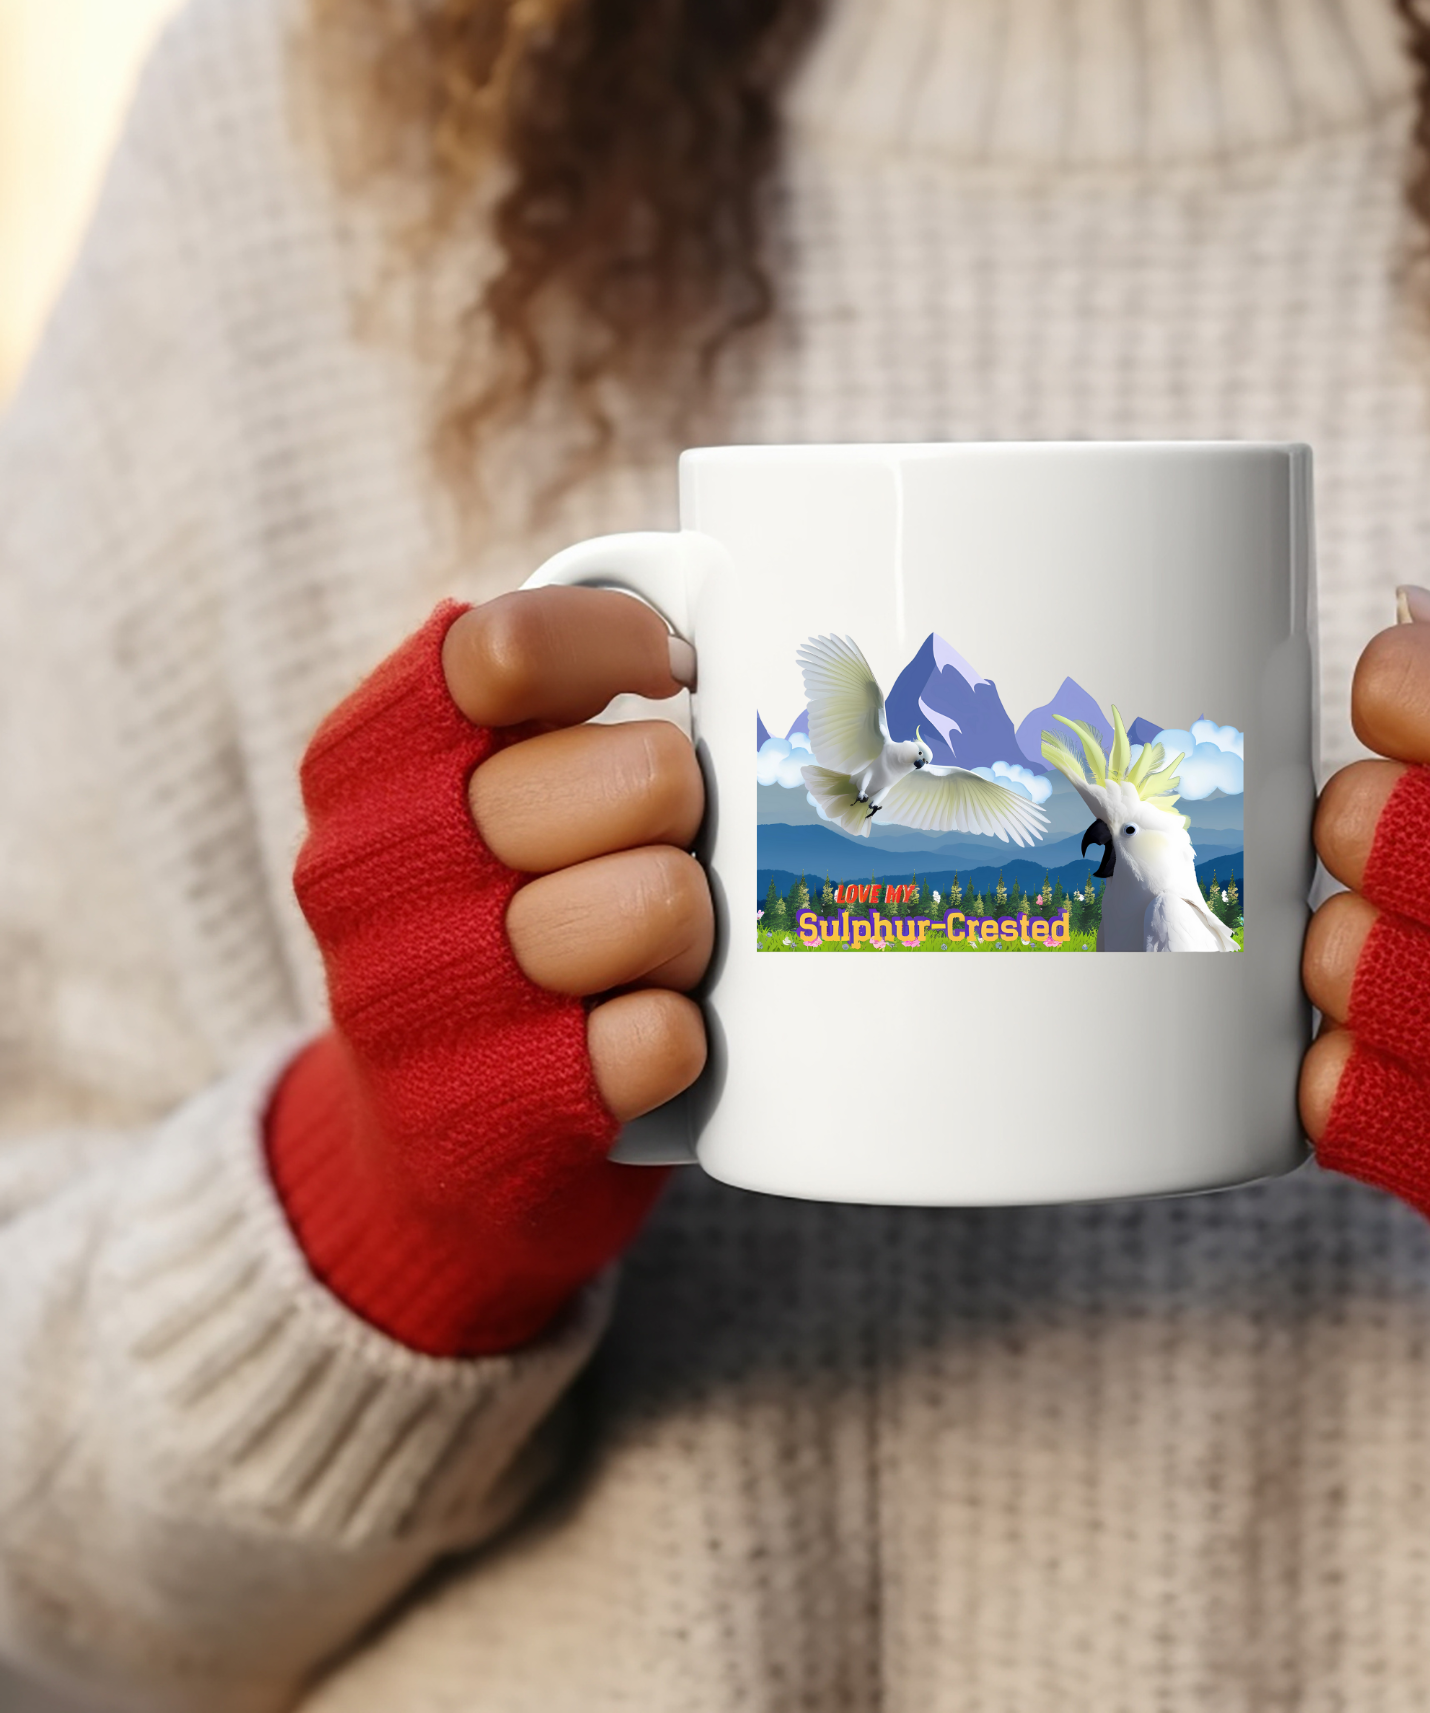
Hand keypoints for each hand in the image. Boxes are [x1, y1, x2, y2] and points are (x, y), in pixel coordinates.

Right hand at [274, 592, 706, 1354]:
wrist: (438, 1125)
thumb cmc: (517, 900)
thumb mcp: (512, 773)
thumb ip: (580, 687)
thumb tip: (751, 613)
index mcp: (373, 756)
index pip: (508, 652)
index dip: (625, 648)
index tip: (678, 671)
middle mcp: (368, 871)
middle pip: (643, 776)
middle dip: (688, 804)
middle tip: (666, 839)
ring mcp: (411, 1003)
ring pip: (657, 902)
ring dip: (695, 923)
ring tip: (666, 942)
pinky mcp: (475, 1118)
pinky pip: (651, 1040)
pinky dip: (680, 1031)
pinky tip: (657, 1026)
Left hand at [1296, 590, 1429, 1403]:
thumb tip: (1397, 623)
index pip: (1411, 687)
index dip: (1397, 708)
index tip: (1427, 745)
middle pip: (1355, 821)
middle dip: (1373, 833)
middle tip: (1429, 865)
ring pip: (1332, 956)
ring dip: (1363, 956)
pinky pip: (1327, 1092)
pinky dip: (1357, 1071)